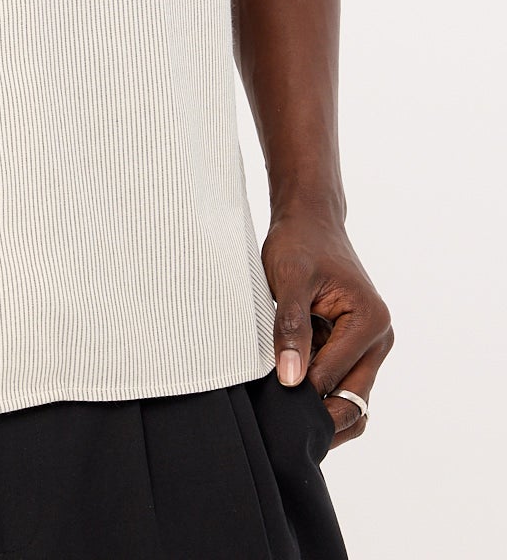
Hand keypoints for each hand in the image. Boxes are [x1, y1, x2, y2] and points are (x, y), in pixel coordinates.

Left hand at [262, 210, 392, 449]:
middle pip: (353, 401)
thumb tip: (291, 380)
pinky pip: (342, 384)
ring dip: (322, 409)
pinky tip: (291, 391)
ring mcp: (370, 347)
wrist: (310, 221)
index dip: (300, 391)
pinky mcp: (356, 349)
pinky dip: (321, 393)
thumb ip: (291, 327)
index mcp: (370, 322)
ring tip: (285, 414)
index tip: (269, 398)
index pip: (333, 378)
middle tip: (280, 427)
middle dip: (319, 416)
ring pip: (351, 399)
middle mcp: (379, 339)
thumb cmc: (299, 243)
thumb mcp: (289, 278)